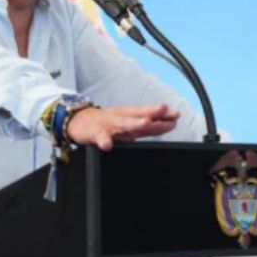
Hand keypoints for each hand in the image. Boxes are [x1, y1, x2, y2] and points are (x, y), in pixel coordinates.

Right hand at [65, 104, 179, 150]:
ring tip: (145, 123)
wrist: (81, 122)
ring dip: (134, 123)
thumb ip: (148, 126)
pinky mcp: (95, 132)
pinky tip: (107, 146)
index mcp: (131, 116)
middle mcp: (122, 118)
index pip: (150, 115)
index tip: (176, 115)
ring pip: (123, 124)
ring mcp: (109, 125)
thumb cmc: (109, 123)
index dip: (163, 115)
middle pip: (139, 116)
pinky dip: (104, 141)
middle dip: (152, 113)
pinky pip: (100, 138)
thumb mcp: (130, 123)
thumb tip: (169, 124)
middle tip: (165, 110)